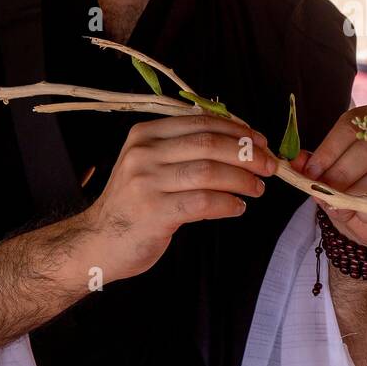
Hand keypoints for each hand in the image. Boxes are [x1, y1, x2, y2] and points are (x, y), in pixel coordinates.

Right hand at [79, 114, 278, 282]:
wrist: (97, 242)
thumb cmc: (133, 204)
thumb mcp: (150, 165)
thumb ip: (184, 150)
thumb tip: (239, 142)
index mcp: (146, 134)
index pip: (201, 122)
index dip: (237, 130)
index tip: (261, 142)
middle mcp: (143, 153)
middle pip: (209, 144)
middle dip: (247, 154)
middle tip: (269, 166)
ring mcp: (146, 182)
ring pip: (209, 172)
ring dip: (242, 179)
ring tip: (257, 188)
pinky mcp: (153, 212)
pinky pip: (203, 202)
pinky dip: (227, 204)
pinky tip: (237, 208)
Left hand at [292, 104, 366, 246]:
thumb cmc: (347, 186)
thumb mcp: (325, 174)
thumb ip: (311, 166)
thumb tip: (294, 162)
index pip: (349, 128)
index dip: (327, 152)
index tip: (309, 174)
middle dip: (341, 175)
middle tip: (324, 193)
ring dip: (356, 196)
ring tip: (341, 207)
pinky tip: (361, 214)